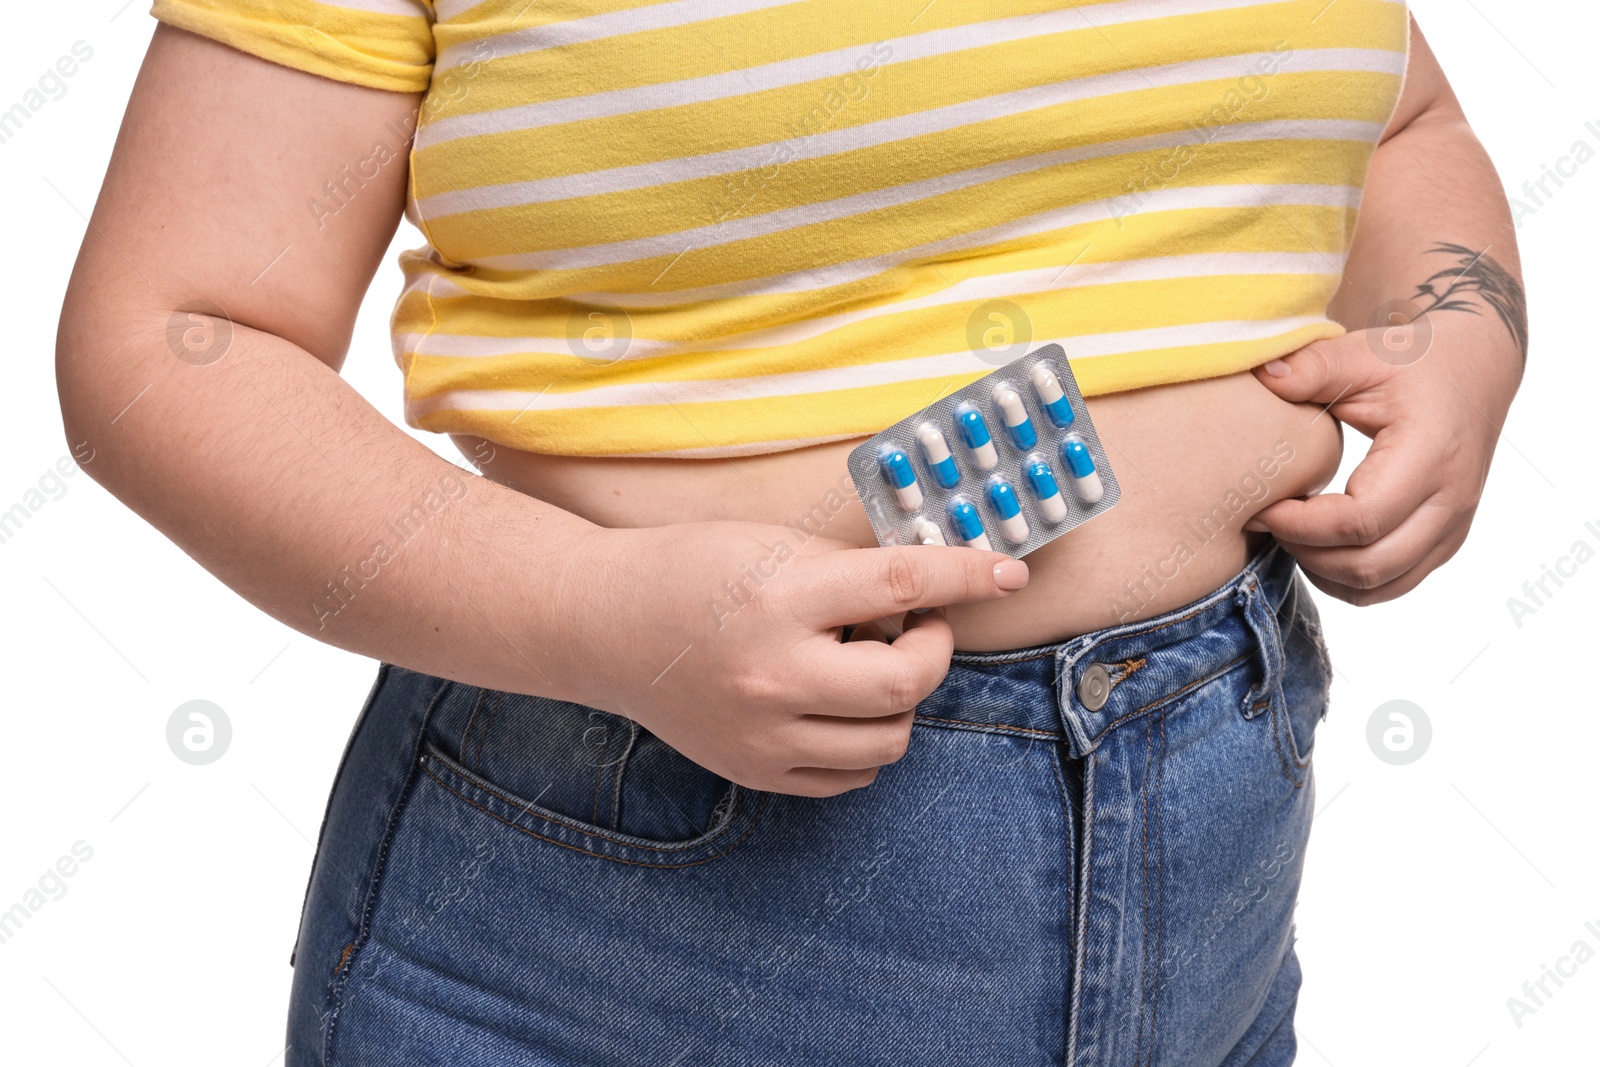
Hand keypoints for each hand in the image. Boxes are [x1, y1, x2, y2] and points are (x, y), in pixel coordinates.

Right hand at [566, 521, 1028, 796]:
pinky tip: (842, 701)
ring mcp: (764, 734)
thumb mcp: (771, 546)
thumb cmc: (688, 569)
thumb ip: (851, 571)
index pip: (903, 586)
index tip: (1007, 571)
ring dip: (900, 697)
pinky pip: (849, 774)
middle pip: (906, 683)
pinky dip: (867, 739)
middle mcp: (775, 675)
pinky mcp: (754, 770)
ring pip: (888, 739)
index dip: (968, 575)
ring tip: (864, 661)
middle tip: (920, 623)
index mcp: (780, 600)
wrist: (602, 625)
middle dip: (934, 648)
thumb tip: (931, 587)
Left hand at [1246, 315, 1521, 603]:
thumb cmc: (1417, 362)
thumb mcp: (1365, 353)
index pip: (1361, 520)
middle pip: (1370, 564)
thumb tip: (1263, 375)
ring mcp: (1453, 526)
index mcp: (1431, 455)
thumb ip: (1314, 366)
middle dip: (1306, 552)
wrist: (1474, 371)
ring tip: (1291, 533)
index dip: (1302, 524)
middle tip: (1268, 521)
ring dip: (1325, 571)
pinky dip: (1349, 578)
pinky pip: (1393, 584)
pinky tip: (1319, 545)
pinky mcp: (1445, 540)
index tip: (1263, 506)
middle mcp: (1451, 500)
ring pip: (1381, 585)